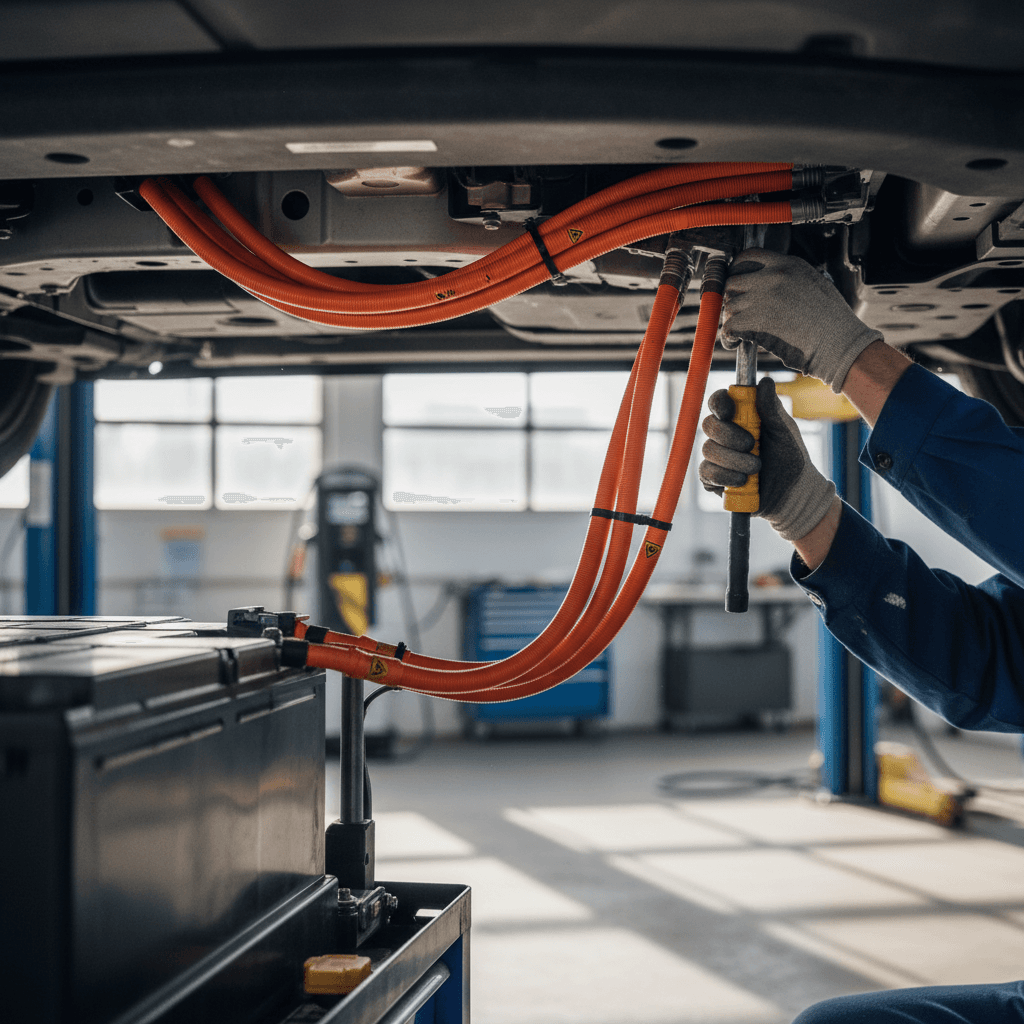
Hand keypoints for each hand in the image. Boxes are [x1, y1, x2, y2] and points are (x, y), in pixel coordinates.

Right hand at [699, 377, 835, 542]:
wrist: (792, 494)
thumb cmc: (790, 459)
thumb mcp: (784, 432)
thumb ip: (772, 409)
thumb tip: (764, 381)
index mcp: (741, 418)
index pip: (719, 402)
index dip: (718, 403)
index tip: (728, 411)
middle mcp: (725, 435)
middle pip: (709, 425)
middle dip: (730, 436)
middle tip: (752, 445)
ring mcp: (716, 457)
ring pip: (708, 450)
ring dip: (734, 459)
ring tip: (756, 468)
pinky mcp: (712, 479)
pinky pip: (707, 472)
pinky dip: (726, 476)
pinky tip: (743, 481)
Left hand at [722, 249, 882, 392]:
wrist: (839, 341)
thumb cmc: (833, 320)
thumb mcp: (815, 283)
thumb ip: (791, 279)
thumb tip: (771, 286)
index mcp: (789, 264)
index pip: (748, 256)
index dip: (737, 270)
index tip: (736, 284)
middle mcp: (774, 275)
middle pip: (733, 281)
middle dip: (732, 297)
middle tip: (737, 311)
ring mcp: (764, 296)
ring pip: (730, 305)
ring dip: (732, 319)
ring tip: (740, 330)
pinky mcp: (758, 318)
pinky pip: (729, 325)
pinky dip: (728, 336)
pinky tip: (735, 341)